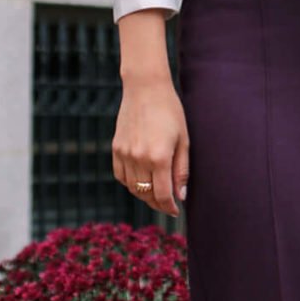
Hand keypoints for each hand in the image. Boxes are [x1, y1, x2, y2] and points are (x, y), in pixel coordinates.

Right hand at [113, 76, 189, 214]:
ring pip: (133, 187)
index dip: (169, 207)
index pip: (163, 194)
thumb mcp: (183, 140)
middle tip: (167, 204)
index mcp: (159, 157)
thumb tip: (180, 195)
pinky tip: (140, 180)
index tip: (175, 211)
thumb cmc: (170, 112)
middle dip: (158, 203)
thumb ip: (181, 170)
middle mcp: (139, 158)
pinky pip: (121, 176)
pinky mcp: (116, 148)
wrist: (145, 88)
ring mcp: (125, 154)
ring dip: (144, 194)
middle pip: (146, 194)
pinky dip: (130, 183)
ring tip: (155, 192)